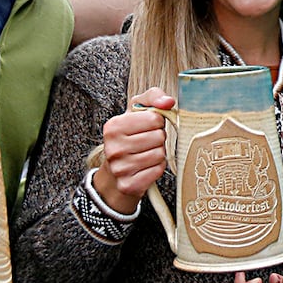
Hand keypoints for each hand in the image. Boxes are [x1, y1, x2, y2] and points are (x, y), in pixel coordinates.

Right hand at [91, 88, 173, 212]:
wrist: (116, 171)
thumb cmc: (130, 137)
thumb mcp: (137, 111)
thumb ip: (154, 98)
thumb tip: (168, 101)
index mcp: (113, 127)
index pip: (155, 118)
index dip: (157, 122)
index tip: (148, 127)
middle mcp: (113, 147)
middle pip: (158, 137)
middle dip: (159, 139)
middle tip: (148, 142)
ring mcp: (119, 168)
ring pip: (160, 154)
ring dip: (159, 154)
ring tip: (147, 153)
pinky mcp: (128, 184)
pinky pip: (158, 171)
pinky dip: (157, 168)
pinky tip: (147, 166)